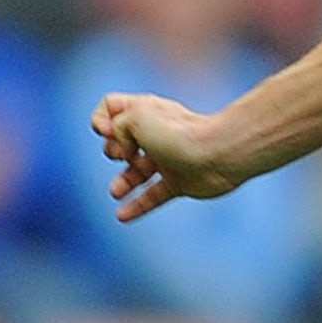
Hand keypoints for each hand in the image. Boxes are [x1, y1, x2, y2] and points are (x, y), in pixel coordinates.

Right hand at [93, 93, 236, 221]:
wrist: (220, 154)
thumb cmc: (179, 132)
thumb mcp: (134, 117)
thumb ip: (115, 126)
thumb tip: (123, 150)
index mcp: (146, 111)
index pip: (111, 107)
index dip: (101, 119)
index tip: (107, 130)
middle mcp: (157, 133)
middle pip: (120, 142)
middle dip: (113, 149)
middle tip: (126, 154)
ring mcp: (169, 158)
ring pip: (136, 172)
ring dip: (122, 182)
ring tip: (115, 191)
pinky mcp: (181, 182)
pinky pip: (154, 196)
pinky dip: (138, 206)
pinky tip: (122, 216)